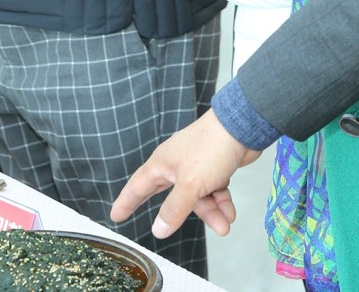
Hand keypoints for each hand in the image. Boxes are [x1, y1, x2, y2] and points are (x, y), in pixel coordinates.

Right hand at [111, 110, 261, 237]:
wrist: (243, 126)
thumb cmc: (210, 148)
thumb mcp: (189, 184)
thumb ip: (174, 209)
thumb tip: (158, 230)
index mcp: (162, 165)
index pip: (137, 186)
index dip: (126, 202)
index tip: (115, 215)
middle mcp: (176, 165)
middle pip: (170, 196)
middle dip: (174, 214)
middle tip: (163, 231)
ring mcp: (196, 166)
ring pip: (198, 197)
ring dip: (211, 212)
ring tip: (224, 225)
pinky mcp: (215, 168)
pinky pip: (213, 191)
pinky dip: (221, 202)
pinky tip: (229, 213)